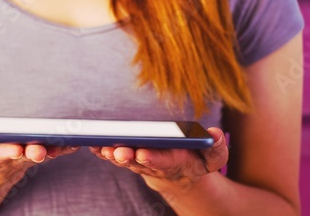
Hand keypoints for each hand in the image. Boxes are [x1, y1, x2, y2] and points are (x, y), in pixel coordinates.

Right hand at [0, 117, 80, 184]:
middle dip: (34, 152)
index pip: (1, 153)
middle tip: (39, 149)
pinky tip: (79, 138)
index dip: (7, 151)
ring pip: (46, 151)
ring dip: (56, 147)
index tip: (13, 149)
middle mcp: (15, 156)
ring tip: (68, 140)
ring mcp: (30, 153)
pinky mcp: (43, 148)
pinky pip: (58, 148)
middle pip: (27, 154)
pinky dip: (68, 144)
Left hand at [88, 127, 227, 194]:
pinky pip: (115, 156)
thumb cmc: (197, 161)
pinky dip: (104, 151)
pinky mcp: (130, 159)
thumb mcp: (213, 158)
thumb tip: (214, 133)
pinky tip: (93, 144)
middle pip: (139, 161)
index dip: (153, 157)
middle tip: (119, 151)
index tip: (143, 153)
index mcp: (176, 162)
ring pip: (124, 160)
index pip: (163, 161)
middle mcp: (155, 164)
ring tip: (101, 146)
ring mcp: (140, 163)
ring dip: (112, 154)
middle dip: (128, 156)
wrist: (180, 176)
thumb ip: (216, 148)